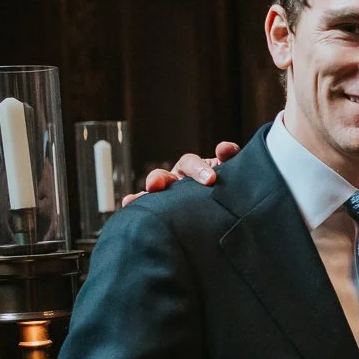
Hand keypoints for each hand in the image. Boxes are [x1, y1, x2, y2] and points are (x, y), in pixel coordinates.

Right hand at [121, 141, 239, 205]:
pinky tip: (128, 204)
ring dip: (143, 195)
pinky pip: (150, 206)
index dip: (198, 169)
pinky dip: (137, 203)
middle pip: (164, 175)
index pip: (191, 164)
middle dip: (158, 179)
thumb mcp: (230, 170)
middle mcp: (177, 180)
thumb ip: (228, 157)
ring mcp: (170, 195)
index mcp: (193, 169)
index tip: (210, 179)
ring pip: (153, 192)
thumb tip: (225, 147)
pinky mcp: (166, 210)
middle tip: (155, 185)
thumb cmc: (226, 185)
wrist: (228, 210)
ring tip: (133, 199)